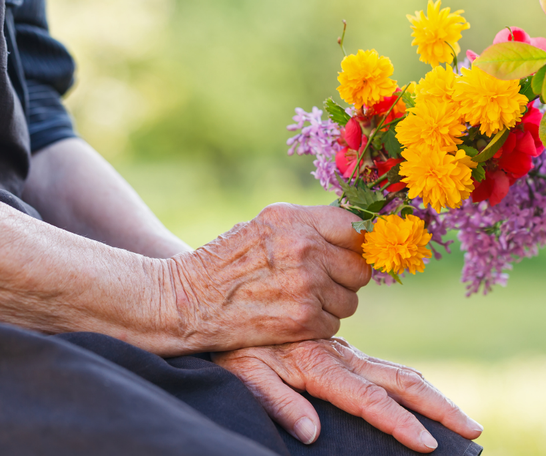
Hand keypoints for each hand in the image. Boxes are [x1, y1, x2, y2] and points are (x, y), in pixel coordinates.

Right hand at [162, 203, 371, 352]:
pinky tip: (290, 319)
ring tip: (298, 301)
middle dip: (344, 279)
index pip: (354, 227)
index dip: (355, 245)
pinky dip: (317, 327)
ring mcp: (306, 284)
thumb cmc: (225, 264)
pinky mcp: (303, 319)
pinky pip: (334, 325)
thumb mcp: (263, 226)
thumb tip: (356, 235)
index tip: (348, 255)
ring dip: (331, 306)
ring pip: (350, 300)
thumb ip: (307, 227)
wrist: (187, 301)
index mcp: (294, 218)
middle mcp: (304, 246)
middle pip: (359, 268)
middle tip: (319, 284)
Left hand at [212, 338, 483, 452]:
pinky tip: (424, 397)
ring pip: (397, 373)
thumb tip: (311, 434)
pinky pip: (383, 367)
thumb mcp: (244, 372)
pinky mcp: (339, 350)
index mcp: (318, 364)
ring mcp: (342, 352)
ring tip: (462, 418)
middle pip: (398, 382)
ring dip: (432, 395)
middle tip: (472, 429)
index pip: (368, 399)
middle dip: (437, 407)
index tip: (429, 444)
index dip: (400, 423)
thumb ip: (276, 400)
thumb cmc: (231, 343)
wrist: (224, 300)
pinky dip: (412, 383)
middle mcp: (338, 355)